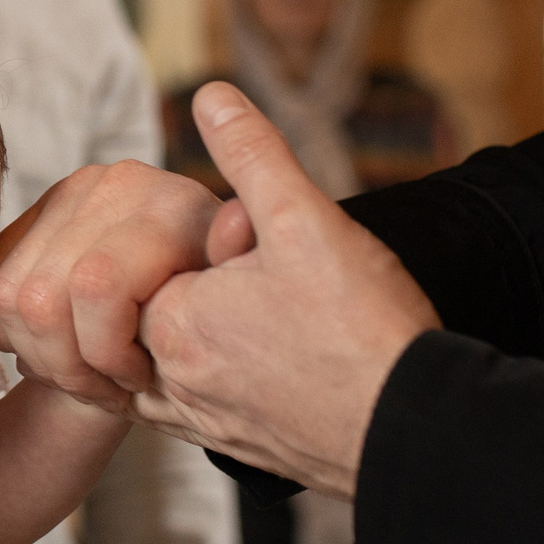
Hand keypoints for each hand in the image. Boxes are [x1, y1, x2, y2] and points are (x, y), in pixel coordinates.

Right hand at [0, 159, 222, 409]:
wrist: (197, 297)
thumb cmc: (221, 316)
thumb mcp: (245, 304)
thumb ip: (237, 264)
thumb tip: (236, 227)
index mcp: (169, 203)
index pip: (95, 285)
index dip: (107, 351)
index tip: (139, 377)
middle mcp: (113, 185)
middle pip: (41, 299)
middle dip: (69, 366)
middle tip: (106, 387)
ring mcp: (67, 196)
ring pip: (10, 298)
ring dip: (40, 355)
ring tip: (85, 374)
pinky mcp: (33, 217)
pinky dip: (13, 333)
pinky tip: (59, 350)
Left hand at [134, 83, 438, 497]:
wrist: (413, 428)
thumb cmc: (362, 329)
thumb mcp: (305, 219)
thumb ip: (252, 153)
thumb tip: (211, 96)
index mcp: (171, 321)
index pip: (130, 266)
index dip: (182, 242)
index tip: (238, 246)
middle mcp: (167, 380)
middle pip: (139, 311)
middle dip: (184, 284)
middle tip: (257, 279)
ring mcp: (195, 420)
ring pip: (152, 363)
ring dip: (184, 332)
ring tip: (255, 314)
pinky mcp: (224, 447)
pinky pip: (179, 409)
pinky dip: (197, 377)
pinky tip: (247, 357)